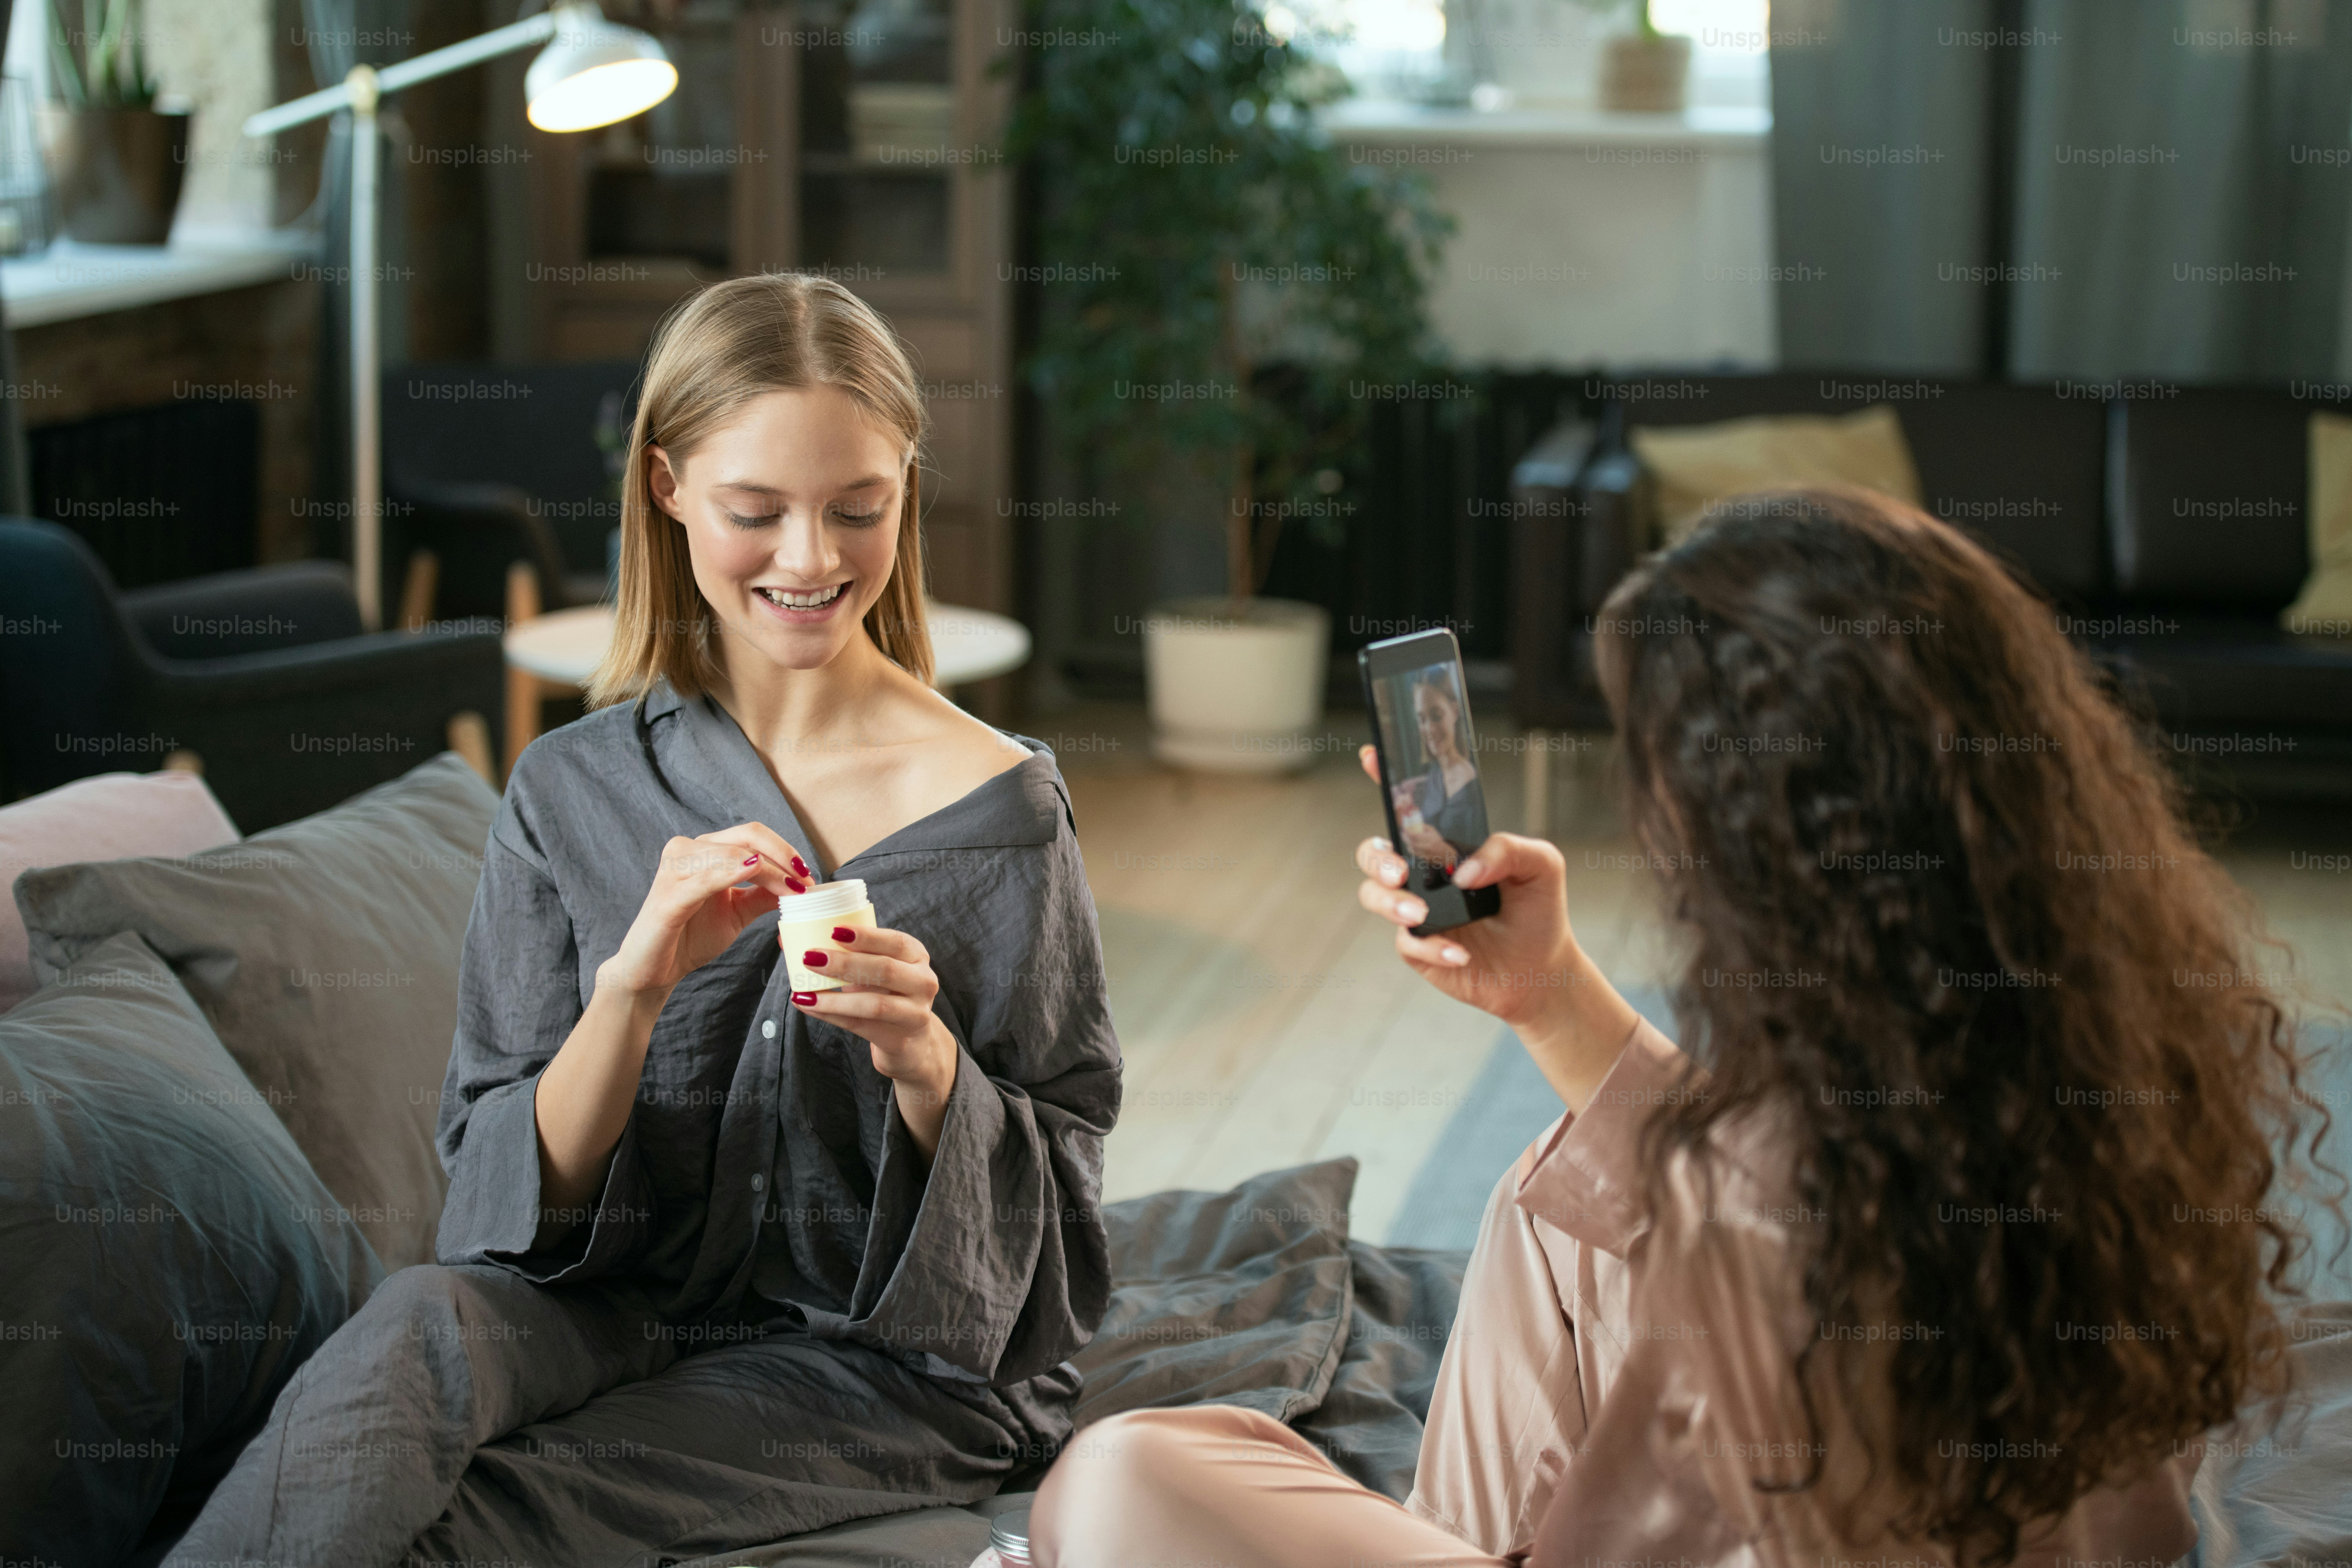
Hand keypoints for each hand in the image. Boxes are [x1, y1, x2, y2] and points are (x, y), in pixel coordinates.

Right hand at [596, 823, 810, 998]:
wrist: (654, 970)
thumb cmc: (691, 937)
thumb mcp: (737, 913)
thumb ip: (763, 895)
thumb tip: (801, 886)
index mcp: (704, 850)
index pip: (752, 836)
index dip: (785, 851)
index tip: (810, 877)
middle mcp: (686, 850)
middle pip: (745, 837)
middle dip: (782, 856)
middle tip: (806, 882)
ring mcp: (674, 870)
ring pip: (731, 855)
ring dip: (769, 871)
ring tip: (792, 891)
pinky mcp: (667, 897)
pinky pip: (704, 879)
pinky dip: (731, 873)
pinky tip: (755, 871)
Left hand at [790, 926, 958, 1159]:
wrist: (910, 1041)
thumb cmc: (884, 994)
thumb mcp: (872, 970)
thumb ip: (841, 953)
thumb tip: (787, 940)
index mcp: (916, 956)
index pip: (895, 942)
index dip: (866, 936)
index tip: (833, 930)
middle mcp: (923, 982)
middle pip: (885, 970)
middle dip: (844, 964)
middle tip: (810, 958)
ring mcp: (916, 1013)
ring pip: (874, 1004)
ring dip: (834, 999)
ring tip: (803, 994)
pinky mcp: (902, 1040)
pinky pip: (862, 1027)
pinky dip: (833, 1017)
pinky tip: (809, 1008)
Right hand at [1354, 747, 1638, 1113]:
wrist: (1541, 969)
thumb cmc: (1538, 909)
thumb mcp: (1542, 866)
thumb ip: (1509, 849)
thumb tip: (1465, 870)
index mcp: (1446, 844)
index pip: (1408, 806)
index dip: (1384, 778)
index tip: (1371, 755)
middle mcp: (1423, 873)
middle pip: (1373, 851)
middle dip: (1376, 857)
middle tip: (1401, 870)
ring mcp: (1415, 908)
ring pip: (1373, 895)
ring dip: (1391, 903)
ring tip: (1421, 914)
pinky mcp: (1417, 947)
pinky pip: (1405, 942)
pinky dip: (1431, 946)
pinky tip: (1459, 951)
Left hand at [1400, 820, 1455, 866]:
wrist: (1443, 853)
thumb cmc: (1437, 840)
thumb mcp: (1433, 831)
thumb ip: (1424, 827)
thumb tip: (1414, 823)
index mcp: (1429, 838)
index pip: (1415, 835)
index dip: (1408, 832)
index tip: (1404, 829)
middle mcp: (1426, 846)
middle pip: (1412, 842)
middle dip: (1405, 837)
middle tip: (1402, 833)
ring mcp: (1424, 853)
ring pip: (1411, 848)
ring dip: (1407, 842)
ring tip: (1405, 838)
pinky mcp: (1422, 857)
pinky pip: (1413, 852)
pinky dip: (1410, 848)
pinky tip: (1410, 844)